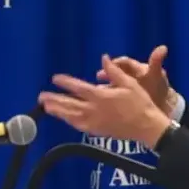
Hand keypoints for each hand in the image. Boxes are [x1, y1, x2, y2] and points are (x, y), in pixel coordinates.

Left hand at [40, 55, 171, 147]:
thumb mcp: (130, 83)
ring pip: (71, 116)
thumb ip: (114, 71)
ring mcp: (95, 121)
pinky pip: (79, 126)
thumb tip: (103, 57)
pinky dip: (70, 121)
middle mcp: (94, 109)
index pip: (78, 88)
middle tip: (41, 96)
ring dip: (58, 111)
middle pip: (69, 104)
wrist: (147, 126)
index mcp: (101, 96)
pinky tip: (65, 119)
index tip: (55, 78)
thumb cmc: (140, 103)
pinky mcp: (98, 130)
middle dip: (54, 99)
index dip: (65, 82)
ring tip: (47, 107)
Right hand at [96, 45, 175, 114]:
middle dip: (108, 73)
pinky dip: (109, 96)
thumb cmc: (159, 90)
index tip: (106, 64)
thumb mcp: (156, 76)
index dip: (115, 62)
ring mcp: (130, 88)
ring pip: (115, 84)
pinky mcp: (127, 99)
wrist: (165, 109)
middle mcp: (133, 77)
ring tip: (98, 89)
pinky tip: (103, 100)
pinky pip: (116, 95)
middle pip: (118, 72)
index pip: (125, 62)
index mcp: (139, 70)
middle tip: (99, 76)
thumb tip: (163, 47)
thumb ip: (156, 62)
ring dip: (107, 85)